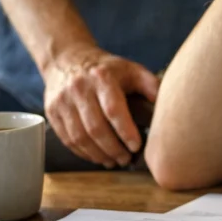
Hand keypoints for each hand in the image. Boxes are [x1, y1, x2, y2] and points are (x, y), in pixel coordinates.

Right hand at [42, 44, 158, 167]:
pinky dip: (84, 152)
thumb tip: (170, 108)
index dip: (126, 131)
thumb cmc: (107, 69)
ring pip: (80, 137)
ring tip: (114, 161)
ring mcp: (62, 101)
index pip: (114, 109)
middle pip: (96, 128)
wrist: (67, 59)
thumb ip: (151, 86)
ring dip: (98, 154)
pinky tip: (98, 157)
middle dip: (113, 148)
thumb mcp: (131, 69)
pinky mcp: (52, 112)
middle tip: (127, 159)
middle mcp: (79, 89)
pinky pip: (67, 139)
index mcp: (102, 77)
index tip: (137, 146)